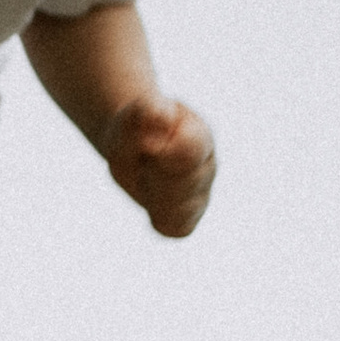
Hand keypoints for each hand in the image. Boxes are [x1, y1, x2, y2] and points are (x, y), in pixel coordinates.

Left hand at [102, 91, 215, 235]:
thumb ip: (146, 112)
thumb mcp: (133, 116)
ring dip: (157, 198)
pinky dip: (161, 220)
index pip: (190, 151)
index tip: (145, 147)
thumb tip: (160, 117)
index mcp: (199, 136)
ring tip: (147, 181)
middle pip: (189, 182)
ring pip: (187, 210)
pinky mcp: (188, 215)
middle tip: (144, 162)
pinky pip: (180, 228)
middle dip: (156, 174)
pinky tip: (151, 204)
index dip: (161, 153)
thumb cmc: (136, 128)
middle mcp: (207, 166)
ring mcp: (201, 193)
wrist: (134, 144)